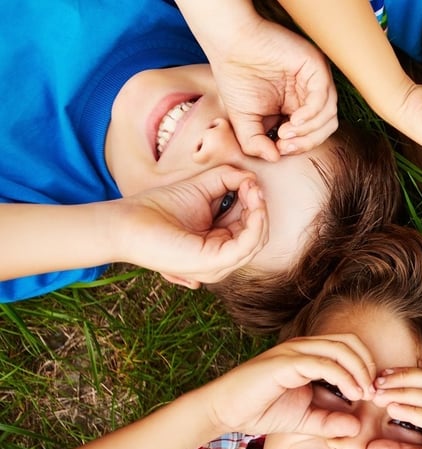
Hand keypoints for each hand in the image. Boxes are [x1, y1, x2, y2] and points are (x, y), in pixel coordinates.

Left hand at [112, 166, 267, 287]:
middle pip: (257, 233)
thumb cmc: (158, 208)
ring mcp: (218, 264)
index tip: (249, 181)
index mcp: (218, 243)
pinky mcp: (213, 263)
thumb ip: (227, 180)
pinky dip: (255, 223)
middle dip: (259, 206)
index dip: (254, 202)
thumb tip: (251, 178)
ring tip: (252, 190)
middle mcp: (221, 258)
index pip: (249, 225)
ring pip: (257, 240)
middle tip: (252, 184)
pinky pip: (247, 245)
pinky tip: (252, 203)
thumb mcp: (201, 188)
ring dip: (260, 212)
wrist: (127, 222)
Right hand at [198, 334, 376, 437]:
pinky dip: (342, 376)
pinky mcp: (285, 362)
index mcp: (309, 353)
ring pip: (339, 348)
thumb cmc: (261, 410)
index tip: (372, 392)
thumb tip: (356, 427)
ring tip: (364, 394)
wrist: (225, 411)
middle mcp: (303, 346)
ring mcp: (293, 351)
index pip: (349, 346)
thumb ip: (330, 421)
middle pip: (349, 341)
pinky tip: (350, 394)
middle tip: (372, 392)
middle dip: (367, 365)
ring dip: (359, 370)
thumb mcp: (304, 419)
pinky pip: (322, 362)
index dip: (366, 365)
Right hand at [206, 17, 337, 160]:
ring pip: (328, 116)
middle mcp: (309, 94)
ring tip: (285, 132)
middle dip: (306, 142)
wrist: (229, 46)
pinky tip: (294, 120)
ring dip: (308, 131)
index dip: (299, 146)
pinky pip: (324, 98)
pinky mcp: (316, 68)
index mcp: (297, 106)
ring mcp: (314, 81)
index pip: (312, 133)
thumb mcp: (243, 120)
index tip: (279, 149)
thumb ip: (255, 143)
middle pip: (325, 128)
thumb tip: (274, 159)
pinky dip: (311, 114)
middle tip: (285, 145)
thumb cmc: (236, 78)